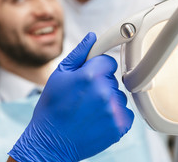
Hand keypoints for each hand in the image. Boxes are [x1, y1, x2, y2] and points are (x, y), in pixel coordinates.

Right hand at [8, 32, 133, 161]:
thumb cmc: (52, 108)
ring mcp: (113, 110)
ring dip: (108, 100)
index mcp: (90, 75)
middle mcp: (104, 91)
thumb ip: (79, 54)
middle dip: (102, 84)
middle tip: (84, 96)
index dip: (98, 68)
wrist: (51, 141)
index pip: (108, 61)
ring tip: (89, 110)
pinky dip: (115, 115)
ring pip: (119, 96)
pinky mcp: (119, 126)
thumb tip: (92, 37)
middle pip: (113, 79)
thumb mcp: (59, 75)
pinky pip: (126, 113)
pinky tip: (97, 119)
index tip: (90, 77)